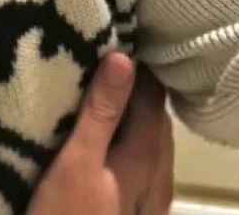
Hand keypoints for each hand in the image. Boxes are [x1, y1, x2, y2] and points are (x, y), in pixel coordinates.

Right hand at [30, 53, 172, 213]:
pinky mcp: (140, 208)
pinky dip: (126, 138)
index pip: (154, 91)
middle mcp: (161, 169)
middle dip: (129, 86)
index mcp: (149, 152)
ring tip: (93, 94)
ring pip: (147, 136)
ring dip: (127, 113)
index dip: (134, 64)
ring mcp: (153, 193)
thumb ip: (101, 112)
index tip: (105, 41)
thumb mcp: (77, 162)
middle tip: (94, 61)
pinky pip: (140, 159)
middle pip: (153, 113)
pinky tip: (101, 138)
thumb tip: (124, 56)